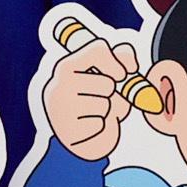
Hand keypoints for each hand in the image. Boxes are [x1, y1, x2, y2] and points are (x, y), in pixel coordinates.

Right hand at [39, 26, 134, 162]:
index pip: (98, 49)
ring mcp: (61, 107)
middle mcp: (59, 83)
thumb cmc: (94, 103)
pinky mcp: (68, 130)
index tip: (123, 74)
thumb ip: (119, 60)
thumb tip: (127, 54)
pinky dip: (101, 127)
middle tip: (101, 98)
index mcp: (67, 65)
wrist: (80, 137)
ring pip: (104, 105)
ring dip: (107, 112)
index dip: (118, 62)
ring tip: (95, 114)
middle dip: (111, 93)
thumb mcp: (108, 78)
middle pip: (107, 83)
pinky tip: (90, 126)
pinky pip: (100, 124)